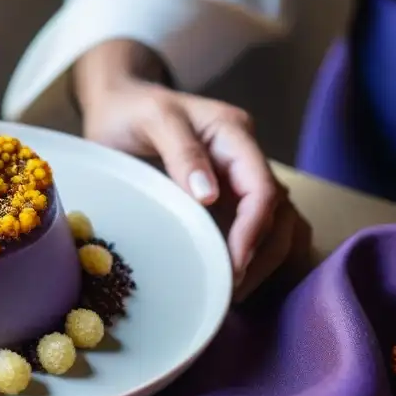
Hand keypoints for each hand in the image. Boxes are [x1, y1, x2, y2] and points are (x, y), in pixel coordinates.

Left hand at [78, 59, 310, 297]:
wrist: (116, 103)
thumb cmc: (130, 109)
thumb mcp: (152, 119)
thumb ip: (182, 151)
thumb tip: (210, 196)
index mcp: (233, 133)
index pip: (262, 188)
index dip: (253, 230)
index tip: (235, 264)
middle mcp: (244, 156)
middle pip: (278, 211)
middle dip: (262, 253)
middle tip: (231, 290)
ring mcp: (238, 177)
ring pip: (277, 223)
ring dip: (264, 259)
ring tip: (233, 292)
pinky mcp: (227, 195)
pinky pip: (259, 228)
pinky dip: (256, 254)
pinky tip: (234, 279)